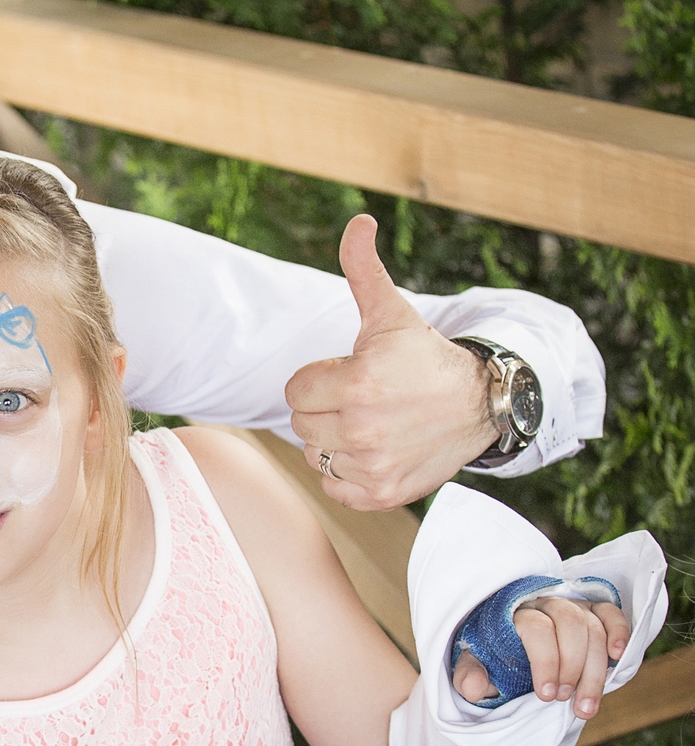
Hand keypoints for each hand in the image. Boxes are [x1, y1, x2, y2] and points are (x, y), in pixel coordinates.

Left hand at [286, 215, 499, 509]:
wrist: (479, 405)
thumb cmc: (425, 357)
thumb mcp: (391, 313)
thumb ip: (363, 270)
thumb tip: (359, 222)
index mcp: (357, 384)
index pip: (295, 392)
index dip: (319, 381)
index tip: (350, 375)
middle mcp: (363, 430)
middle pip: (302, 425)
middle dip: (325, 409)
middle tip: (363, 399)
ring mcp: (373, 466)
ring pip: (317, 456)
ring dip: (335, 441)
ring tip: (372, 423)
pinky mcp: (382, 494)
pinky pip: (334, 487)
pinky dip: (347, 473)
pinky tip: (375, 451)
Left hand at [454, 597, 630, 717]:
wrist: (506, 643)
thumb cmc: (492, 655)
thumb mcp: (474, 665)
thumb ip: (469, 675)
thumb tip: (473, 688)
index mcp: (514, 612)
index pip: (537, 628)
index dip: (546, 662)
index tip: (547, 695)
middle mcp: (544, 603)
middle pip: (570, 624)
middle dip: (572, 667)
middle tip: (564, 700)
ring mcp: (571, 604)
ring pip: (594, 626)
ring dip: (595, 669)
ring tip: (585, 706)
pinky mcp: (592, 609)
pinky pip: (611, 612)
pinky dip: (620, 631)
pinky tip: (617, 657)